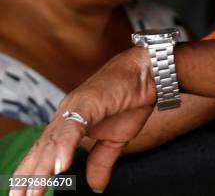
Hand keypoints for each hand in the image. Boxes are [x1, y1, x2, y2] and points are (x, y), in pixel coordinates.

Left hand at [11, 47, 155, 194]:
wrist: (148, 72)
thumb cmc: (131, 99)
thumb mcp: (116, 139)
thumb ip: (102, 161)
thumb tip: (96, 188)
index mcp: (70, 123)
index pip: (46, 151)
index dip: (32, 172)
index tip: (23, 194)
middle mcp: (67, 114)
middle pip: (43, 148)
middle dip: (28, 175)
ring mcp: (75, 107)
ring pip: (53, 141)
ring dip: (42, 167)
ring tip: (33, 190)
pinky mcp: (87, 102)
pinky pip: (72, 128)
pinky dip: (64, 148)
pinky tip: (59, 167)